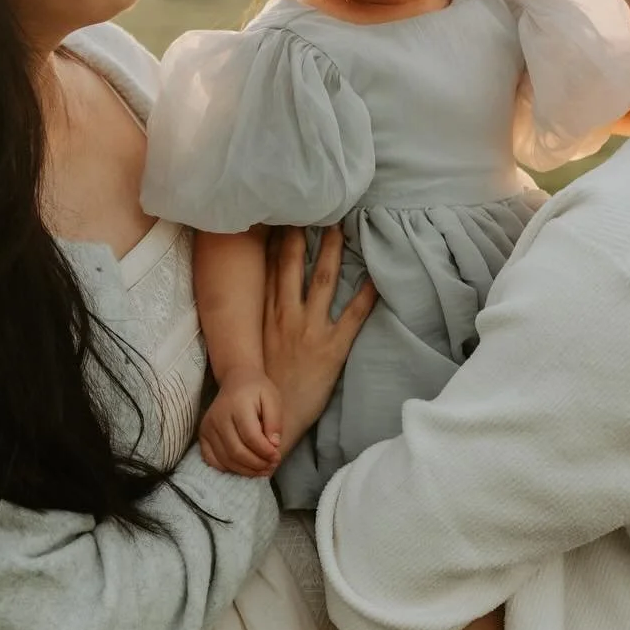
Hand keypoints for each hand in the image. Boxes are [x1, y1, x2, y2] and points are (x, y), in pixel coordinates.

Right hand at [199, 369, 283, 477]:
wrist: (236, 380)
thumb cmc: (257, 391)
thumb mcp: (273, 399)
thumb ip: (275, 422)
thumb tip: (274, 445)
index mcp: (237, 406)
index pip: (251, 437)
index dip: (265, 452)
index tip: (277, 456)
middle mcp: (218, 417)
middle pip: (237, 451)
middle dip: (257, 464)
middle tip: (271, 466)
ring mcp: (207, 427)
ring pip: (225, 459)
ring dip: (245, 470)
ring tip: (262, 469)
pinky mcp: (202, 435)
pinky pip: (212, 459)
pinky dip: (228, 468)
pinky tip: (243, 467)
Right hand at [262, 226, 376, 450]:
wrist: (268, 423)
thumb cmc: (263, 386)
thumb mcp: (252, 347)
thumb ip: (259, 319)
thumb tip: (262, 296)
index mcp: (265, 316)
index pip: (268, 268)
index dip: (275, 239)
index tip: (281, 214)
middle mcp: (285, 315)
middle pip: (293, 263)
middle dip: (301, 232)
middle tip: (312, 205)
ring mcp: (309, 329)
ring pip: (324, 279)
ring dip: (333, 250)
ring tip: (341, 226)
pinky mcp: (332, 348)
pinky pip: (354, 315)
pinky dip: (367, 294)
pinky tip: (377, 276)